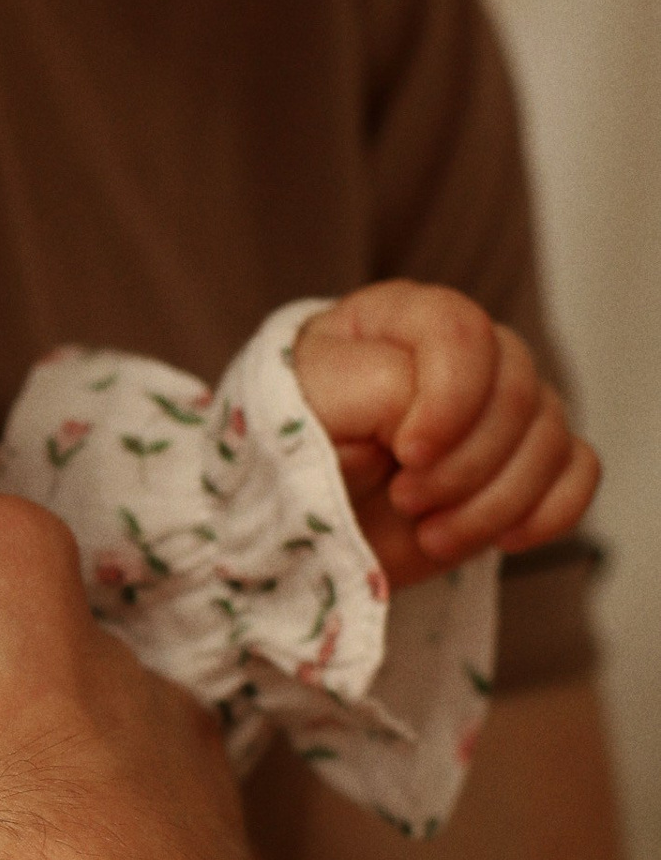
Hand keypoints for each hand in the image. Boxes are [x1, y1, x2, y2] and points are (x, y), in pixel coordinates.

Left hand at [293, 284, 597, 585]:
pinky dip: (549, 510)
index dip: (449, 399)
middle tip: (407, 502)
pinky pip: (577, 469)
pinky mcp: (522, 461)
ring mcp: (499, 406)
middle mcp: (461, 354)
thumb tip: (415, 432)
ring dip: (496, 501)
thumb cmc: (282, 453)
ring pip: (549, 435)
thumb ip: (361, 398)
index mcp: (400, 319)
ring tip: (431, 536)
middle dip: (467, 463)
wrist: (289, 518)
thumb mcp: (296, 415)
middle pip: (517, 388)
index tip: (406, 455)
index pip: (462, 333)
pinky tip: (502, 541)